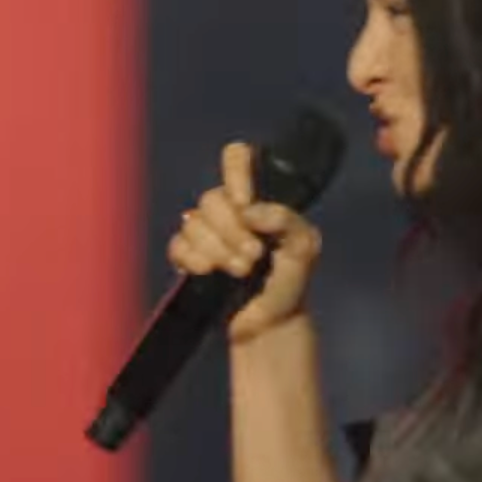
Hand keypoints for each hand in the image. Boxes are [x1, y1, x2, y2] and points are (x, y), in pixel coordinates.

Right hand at [167, 142, 323, 342]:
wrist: (270, 324)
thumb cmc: (290, 281)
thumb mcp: (303, 247)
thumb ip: (284, 219)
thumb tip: (248, 209)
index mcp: (257, 198)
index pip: (238, 158)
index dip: (235, 173)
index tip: (244, 203)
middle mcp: (229, 210)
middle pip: (211, 198)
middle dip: (231, 230)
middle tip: (253, 256)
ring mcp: (206, 233)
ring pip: (192, 223)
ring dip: (216, 250)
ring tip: (238, 272)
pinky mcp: (189, 257)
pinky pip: (177, 246)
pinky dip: (191, 259)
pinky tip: (207, 272)